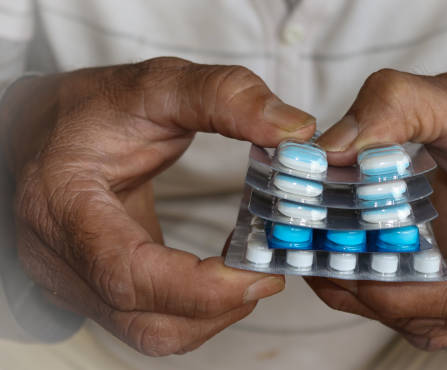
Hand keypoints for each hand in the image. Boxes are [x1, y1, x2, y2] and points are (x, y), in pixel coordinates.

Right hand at [0, 57, 314, 354]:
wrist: (45, 129)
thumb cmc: (93, 108)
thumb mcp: (158, 84)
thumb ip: (225, 96)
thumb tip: (295, 129)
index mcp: (63, 202)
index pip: (125, 272)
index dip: (199, 287)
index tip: (261, 269)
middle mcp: (57, 257)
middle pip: (144, 319)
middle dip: (219, 305)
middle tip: (269, 268)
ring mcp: (74, 280)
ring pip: (150, 333)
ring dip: (212, 314)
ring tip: (248, 270)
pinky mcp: (95, 289)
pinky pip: (149, 323)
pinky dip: (196, 311)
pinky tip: (220, 275)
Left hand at [309, 69, 446, 349]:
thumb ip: (393, 109)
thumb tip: (328, 152)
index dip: (394, 286)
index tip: (336, 261)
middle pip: (440, 316)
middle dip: (370, 290)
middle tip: (311, 257)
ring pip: (429, 323)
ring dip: (372, 298)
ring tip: (323, 259)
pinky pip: (430, 314)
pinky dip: (388, 295)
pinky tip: (352, 266)